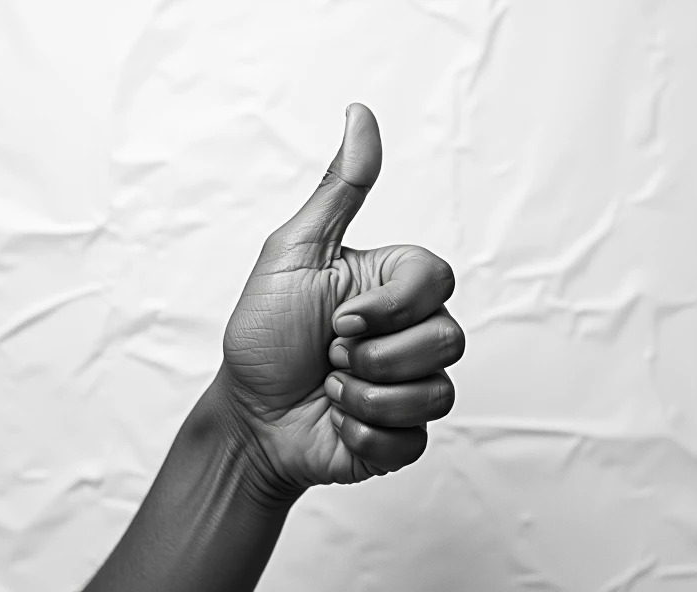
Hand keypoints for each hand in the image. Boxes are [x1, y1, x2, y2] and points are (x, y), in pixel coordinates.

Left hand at [216, 104, 464, 492]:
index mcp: (392, 283)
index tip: (338, 318)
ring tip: (330, 388)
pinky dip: (365, 433)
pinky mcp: (408, 432)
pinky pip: (417, 436)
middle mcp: (413, 330)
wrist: (248, 416)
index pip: (438, 278)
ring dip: (365, 395)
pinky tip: (339, 422)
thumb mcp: (294, 254)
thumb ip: (339, 191)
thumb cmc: (265, 333)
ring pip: (437, 391)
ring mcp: (414, 383)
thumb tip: (361, 114)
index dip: (391, 305)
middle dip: (373, 355)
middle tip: (329, 354)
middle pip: (448, 338)